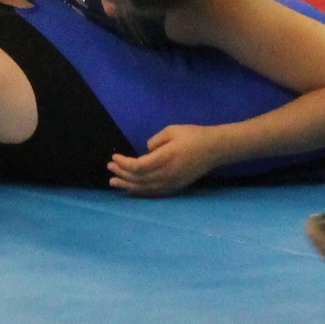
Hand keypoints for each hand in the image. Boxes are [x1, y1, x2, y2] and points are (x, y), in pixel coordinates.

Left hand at [107, 125, 225, 197]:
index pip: (138, 166)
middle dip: (122, 173)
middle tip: (109, 167)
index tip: (114, 156)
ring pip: (145, 188)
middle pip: (138, 179)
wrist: (214, 149)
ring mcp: (172, 183)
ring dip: (127, 185)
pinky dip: (140, 191)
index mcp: (166, 158)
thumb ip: (155, 141)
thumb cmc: (193, 136)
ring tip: (113, 182)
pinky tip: (131, 189)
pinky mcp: (175, 187)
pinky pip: (154, 193)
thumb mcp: (172, 130)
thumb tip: (145, 152)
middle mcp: (167, 174)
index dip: (123, 163)